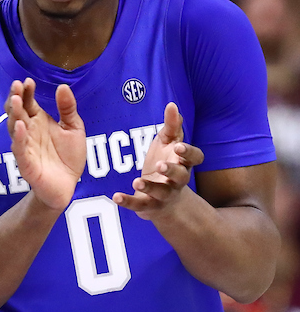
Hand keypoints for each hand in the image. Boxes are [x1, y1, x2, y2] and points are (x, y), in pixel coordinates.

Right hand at [7, 78, 85, 210]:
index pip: (28, 102)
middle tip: (17, 86)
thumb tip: (62, 87)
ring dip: (14, 114)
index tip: (28, 81)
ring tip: (16, 101)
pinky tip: (20, 126)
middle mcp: (29, 132)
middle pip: (17, 112)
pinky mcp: (26, 164)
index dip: (26, 92)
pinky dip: (18, 138)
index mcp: (38, 121)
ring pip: (14, 128)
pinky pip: (19, 150)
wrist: (68, 185)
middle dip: (15, 99)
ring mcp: (25, 147)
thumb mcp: (74, 128)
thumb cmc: (68, 157)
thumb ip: (68, 108)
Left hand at [113, 102, 202, 220]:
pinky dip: (128, 201)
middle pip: (180, 176)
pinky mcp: (149, 206)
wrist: (164, 200)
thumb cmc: (167, 163)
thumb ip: (172, 126)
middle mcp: (177, 180)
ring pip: (161, 193)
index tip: (178, 147)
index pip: (195, 158)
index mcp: (184, 163)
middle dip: (171, 171)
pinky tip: (116, 196)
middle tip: (160, 165)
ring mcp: (164, 195)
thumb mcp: (168, 144)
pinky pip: (139, 205)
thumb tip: (172, 105)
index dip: (189, 153)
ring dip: (149, 187)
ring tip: (137, 182)